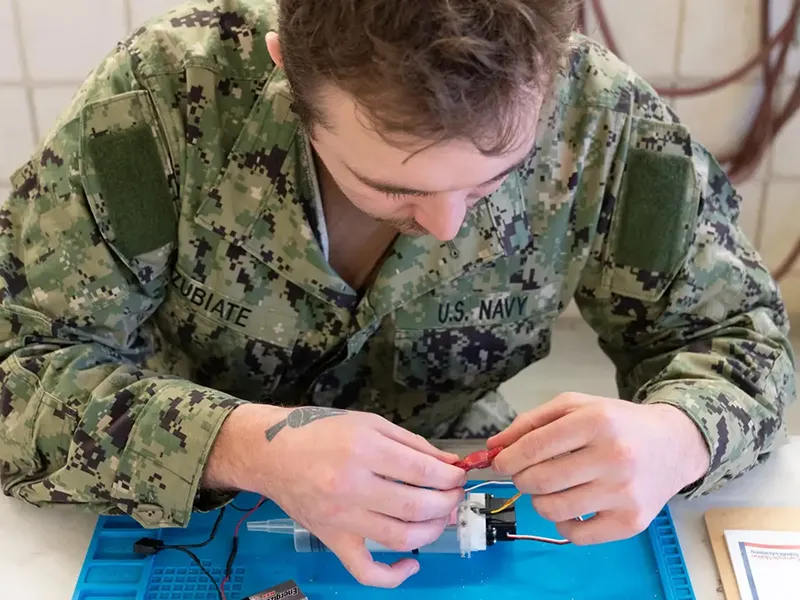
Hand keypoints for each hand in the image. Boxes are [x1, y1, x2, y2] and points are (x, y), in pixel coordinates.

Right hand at [204, 403, 466, 587]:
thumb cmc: (321, 431)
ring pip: (400, 538)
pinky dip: (393, 576)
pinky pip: (365, 571)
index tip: (459, 476)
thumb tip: (449, 464)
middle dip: (447, 502)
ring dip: (432, 531)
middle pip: (416, 507)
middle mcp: (352, 486)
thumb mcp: (369, 423)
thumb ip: (412, 443)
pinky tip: (411, 563)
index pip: (422, 472)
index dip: (450, 477)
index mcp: (364, 449)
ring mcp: (341, 518)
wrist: (270, 454)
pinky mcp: (332, 540)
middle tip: (454, 495)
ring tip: (440, 517)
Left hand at [487, 393, 709, 544]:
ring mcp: (624, 493)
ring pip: (553, 509)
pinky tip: (571, 506)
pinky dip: (563, 524)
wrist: (673, 445)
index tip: (500, 462)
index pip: (534, 446)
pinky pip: (577, 535)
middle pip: (540, 480)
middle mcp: (613, 456)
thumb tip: (493, 447)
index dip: (508, 458)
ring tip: (550, 488)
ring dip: (539, 501)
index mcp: (596, 421)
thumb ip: (531, 422)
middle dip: (521, 479)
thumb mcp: (576, 406)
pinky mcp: (631, 522)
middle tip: (526, 474)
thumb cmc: (617, 423)